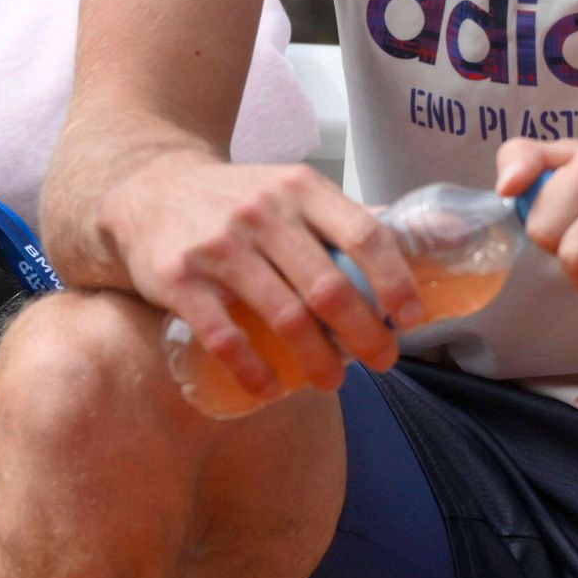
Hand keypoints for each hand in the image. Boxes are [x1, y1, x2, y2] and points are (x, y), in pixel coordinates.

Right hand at [91, 151, 422, 407]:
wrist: (147, 190)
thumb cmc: (238, 200)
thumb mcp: (291, 189)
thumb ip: (345, 217)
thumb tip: (430, 239)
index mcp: (300, 188)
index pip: (363, 234)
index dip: (394, 281)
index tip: (410, 317)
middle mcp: (261, 212)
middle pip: (328, 287)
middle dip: (364, 335)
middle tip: (382, 361)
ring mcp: (218, 246)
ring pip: (283, 317)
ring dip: (317, 360)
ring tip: (333, 382)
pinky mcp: (179, 279)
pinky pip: (224, 336)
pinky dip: (253, 370)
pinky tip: (271, 389)